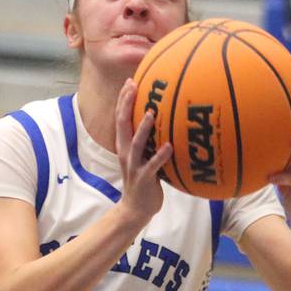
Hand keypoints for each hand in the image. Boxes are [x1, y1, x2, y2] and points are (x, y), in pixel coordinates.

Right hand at [115, 79, 172, 225]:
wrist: (135, 209)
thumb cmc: (144, 181)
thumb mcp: (143, 157)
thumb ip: (150, 141)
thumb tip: (168, 122)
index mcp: (125, 146)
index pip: (121, 118)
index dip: (124, 100)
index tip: (131, 81)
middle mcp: (126, 152)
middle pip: (122, 124)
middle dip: (127, 104)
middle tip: (134, 86)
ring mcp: (133, 166)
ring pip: (136, 143)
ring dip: (143, 127)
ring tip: (152, 113)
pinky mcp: (144, 179)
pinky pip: (153, 165)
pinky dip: (160, 155)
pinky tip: (170, 146)